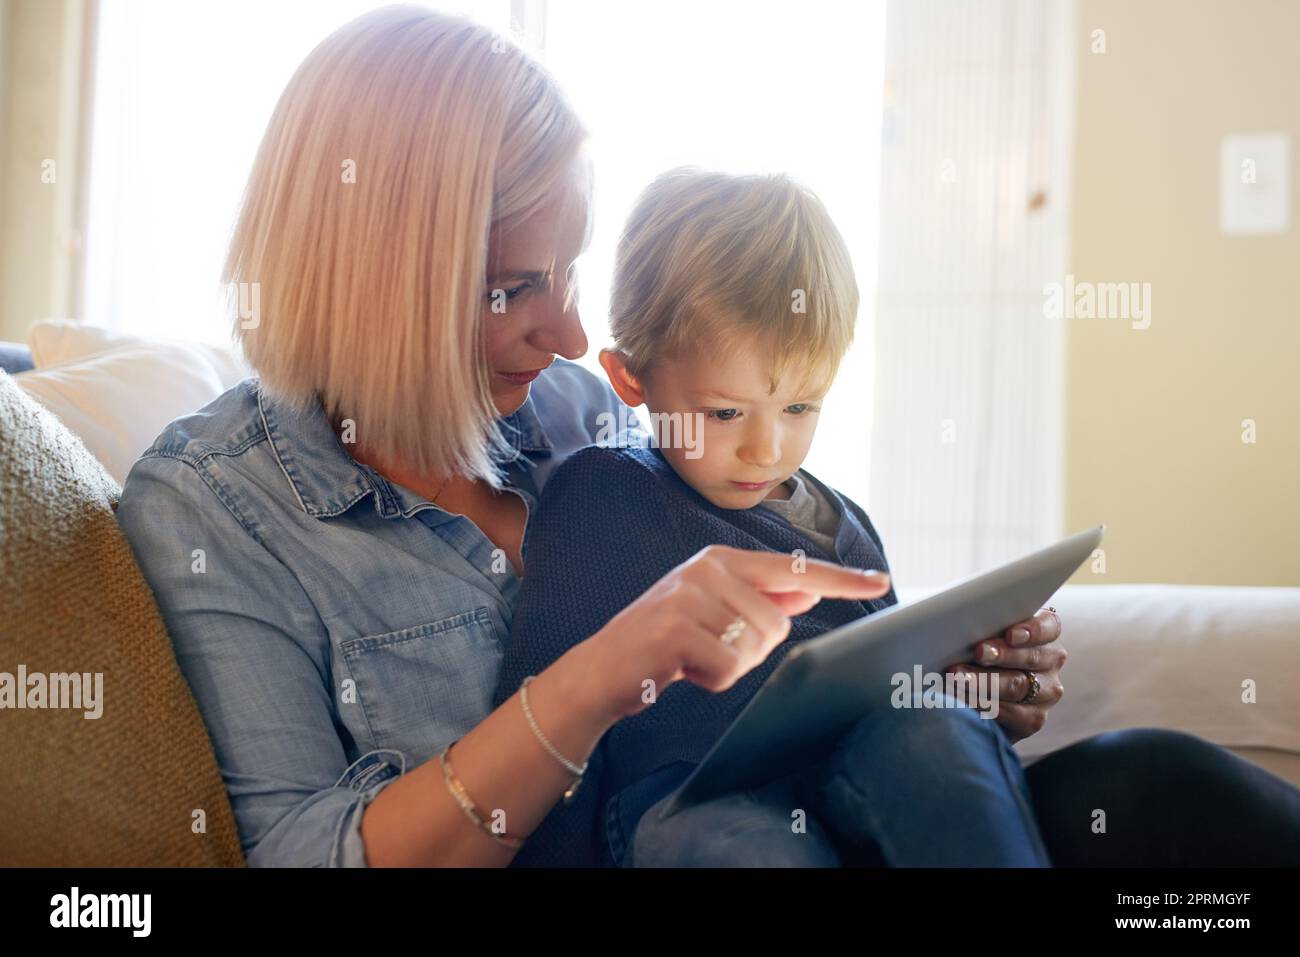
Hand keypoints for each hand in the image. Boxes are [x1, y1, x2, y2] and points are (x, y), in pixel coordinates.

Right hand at [587, 545, 891, 720]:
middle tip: (709, 649)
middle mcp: (707, 569)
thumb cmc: (663, 643)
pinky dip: (712, 680)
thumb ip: (758, 601)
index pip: (794, 570)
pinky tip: (682, 670)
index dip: (840, 580)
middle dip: (752, 651)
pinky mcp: (676, 628)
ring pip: (755, 647)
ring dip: (729, 666)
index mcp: (721, 561)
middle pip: (777, 625)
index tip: (881, 582)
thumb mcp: (711, 613)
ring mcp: (689, 596)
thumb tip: (807, 594)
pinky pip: (729, 669)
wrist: (601, 669)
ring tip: (693, 657)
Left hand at [945, 607, 1065, 743]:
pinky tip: (964, 697)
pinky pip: (1011, 713)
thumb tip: (961, 625)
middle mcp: (1051, 661)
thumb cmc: (981, 650)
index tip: (1011, 634)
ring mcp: (1047, 692)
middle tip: (978, 653)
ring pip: (1017, 686)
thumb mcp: (987, 634)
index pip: (1048, 627)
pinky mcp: (1034, 718)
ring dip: (985, 682)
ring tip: (959, 678)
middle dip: (1002, 655)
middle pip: (1030, 658)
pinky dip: (983, 704)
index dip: (1031, 631)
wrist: (982, 692)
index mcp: (1045, 634)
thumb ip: (986, 628)